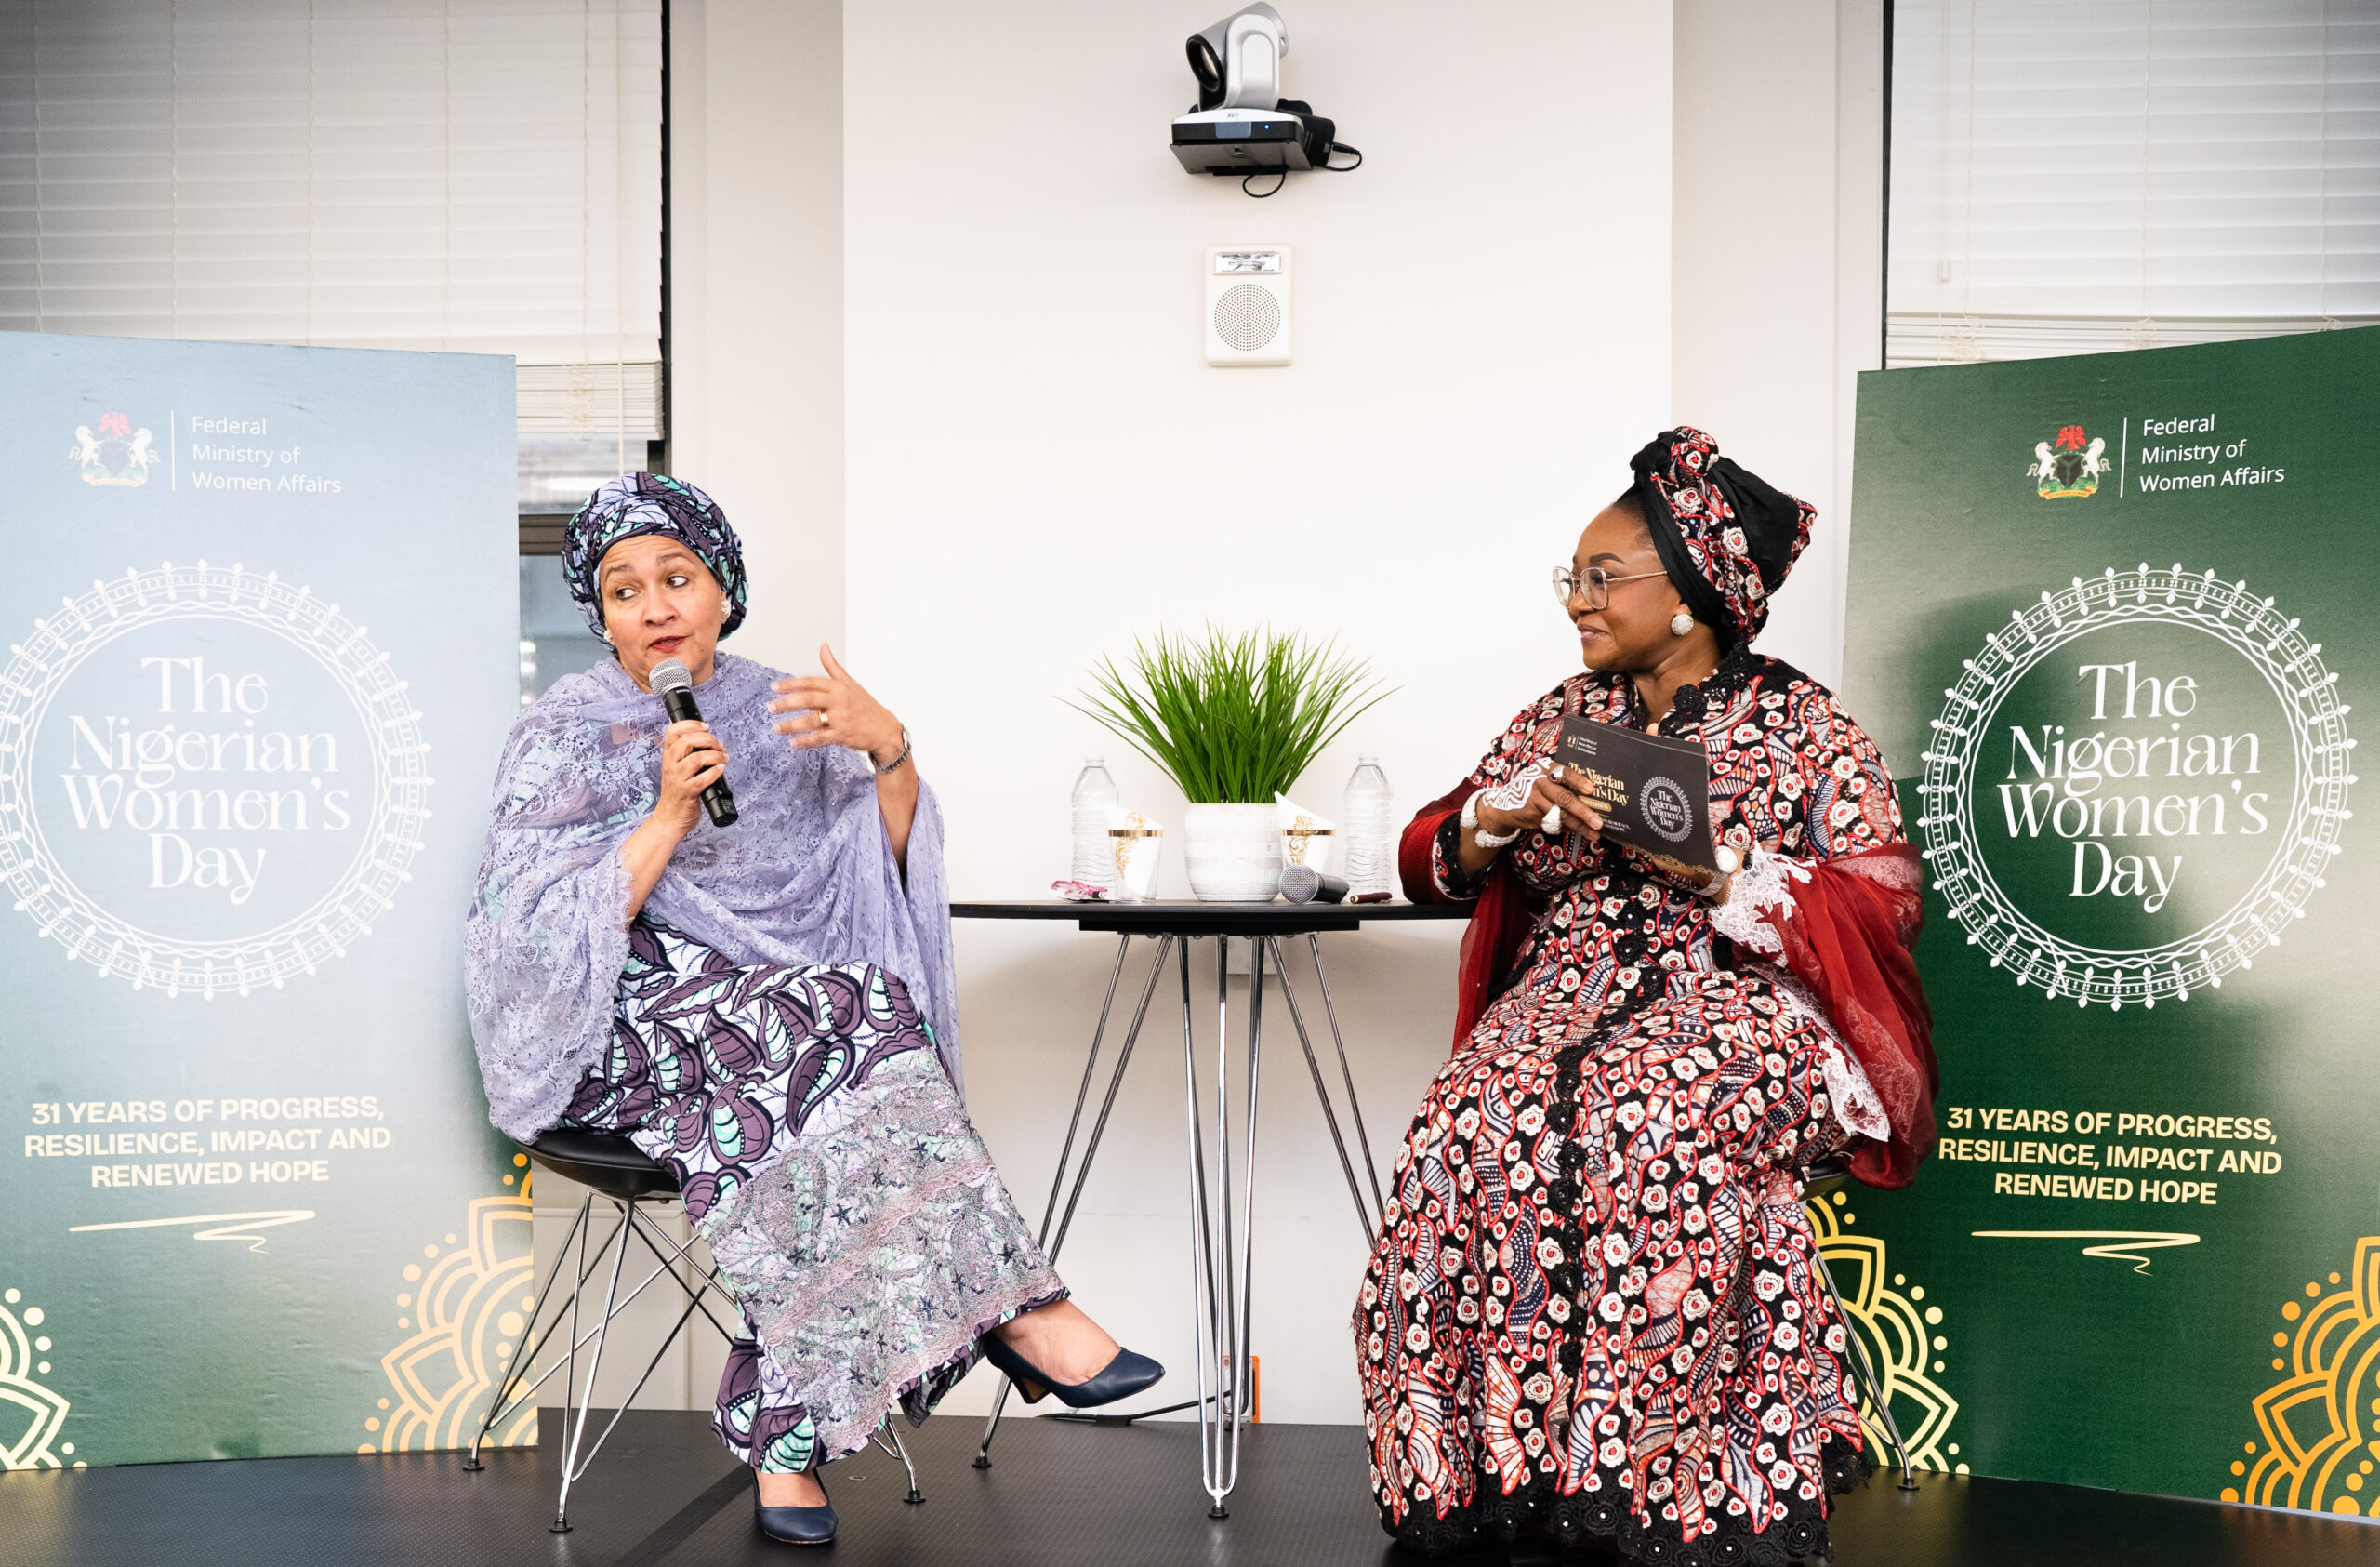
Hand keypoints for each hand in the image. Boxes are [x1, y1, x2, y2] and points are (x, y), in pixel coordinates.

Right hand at [654, 717, 726, 834]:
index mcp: (669, 756)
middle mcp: (671, 765)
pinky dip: (715, 772)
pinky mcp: (687, 793)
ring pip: (697, 759)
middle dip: (708, 739)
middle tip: (719, 745)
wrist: (670, 818)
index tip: (706, 726)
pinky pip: (703, 779)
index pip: (672, 731)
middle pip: (686, 741)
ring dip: (715, 756)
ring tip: (724, 758)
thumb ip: (690, 754)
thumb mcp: (678, 769)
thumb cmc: (678, 792)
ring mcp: (678, 779)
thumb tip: (713, 742)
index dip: (690, 724)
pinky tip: (720, 770)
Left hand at [770, 643, 904, 766]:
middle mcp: (839, 701)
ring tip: (777, 727)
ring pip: (812, 721)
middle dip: (787, 703)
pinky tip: (793, 742)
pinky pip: (820, 738)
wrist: (884, 727)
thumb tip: (823, 646)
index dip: (791, 684)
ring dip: (792, 725)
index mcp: (838, 687)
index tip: (775, 687)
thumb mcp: (850, 682)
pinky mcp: (842, 735)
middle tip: (771, 707)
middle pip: (808, 700)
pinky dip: (806, 740)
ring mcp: (841, 719)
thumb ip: (832, 666)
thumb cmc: (864, 705)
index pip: (811, 682)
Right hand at [1476, 768, 1605, 843]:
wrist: (1503, 803)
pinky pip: (1554, 823)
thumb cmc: (1532, 788)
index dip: (1578, 781)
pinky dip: (1568, 828)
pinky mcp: (1532, 815)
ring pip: (1560, 815)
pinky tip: (1580, 832)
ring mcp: (1534, 800)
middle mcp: (1539, 782)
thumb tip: (1593, 797)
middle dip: (1583, 811)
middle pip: (1563, 797)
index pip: (1564, 773)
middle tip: (1598, 822)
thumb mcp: (1544, 779)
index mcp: (1545, 769)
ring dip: (1579, 825)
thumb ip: (1562, 784)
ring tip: (1594, 833)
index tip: (1591, 790)